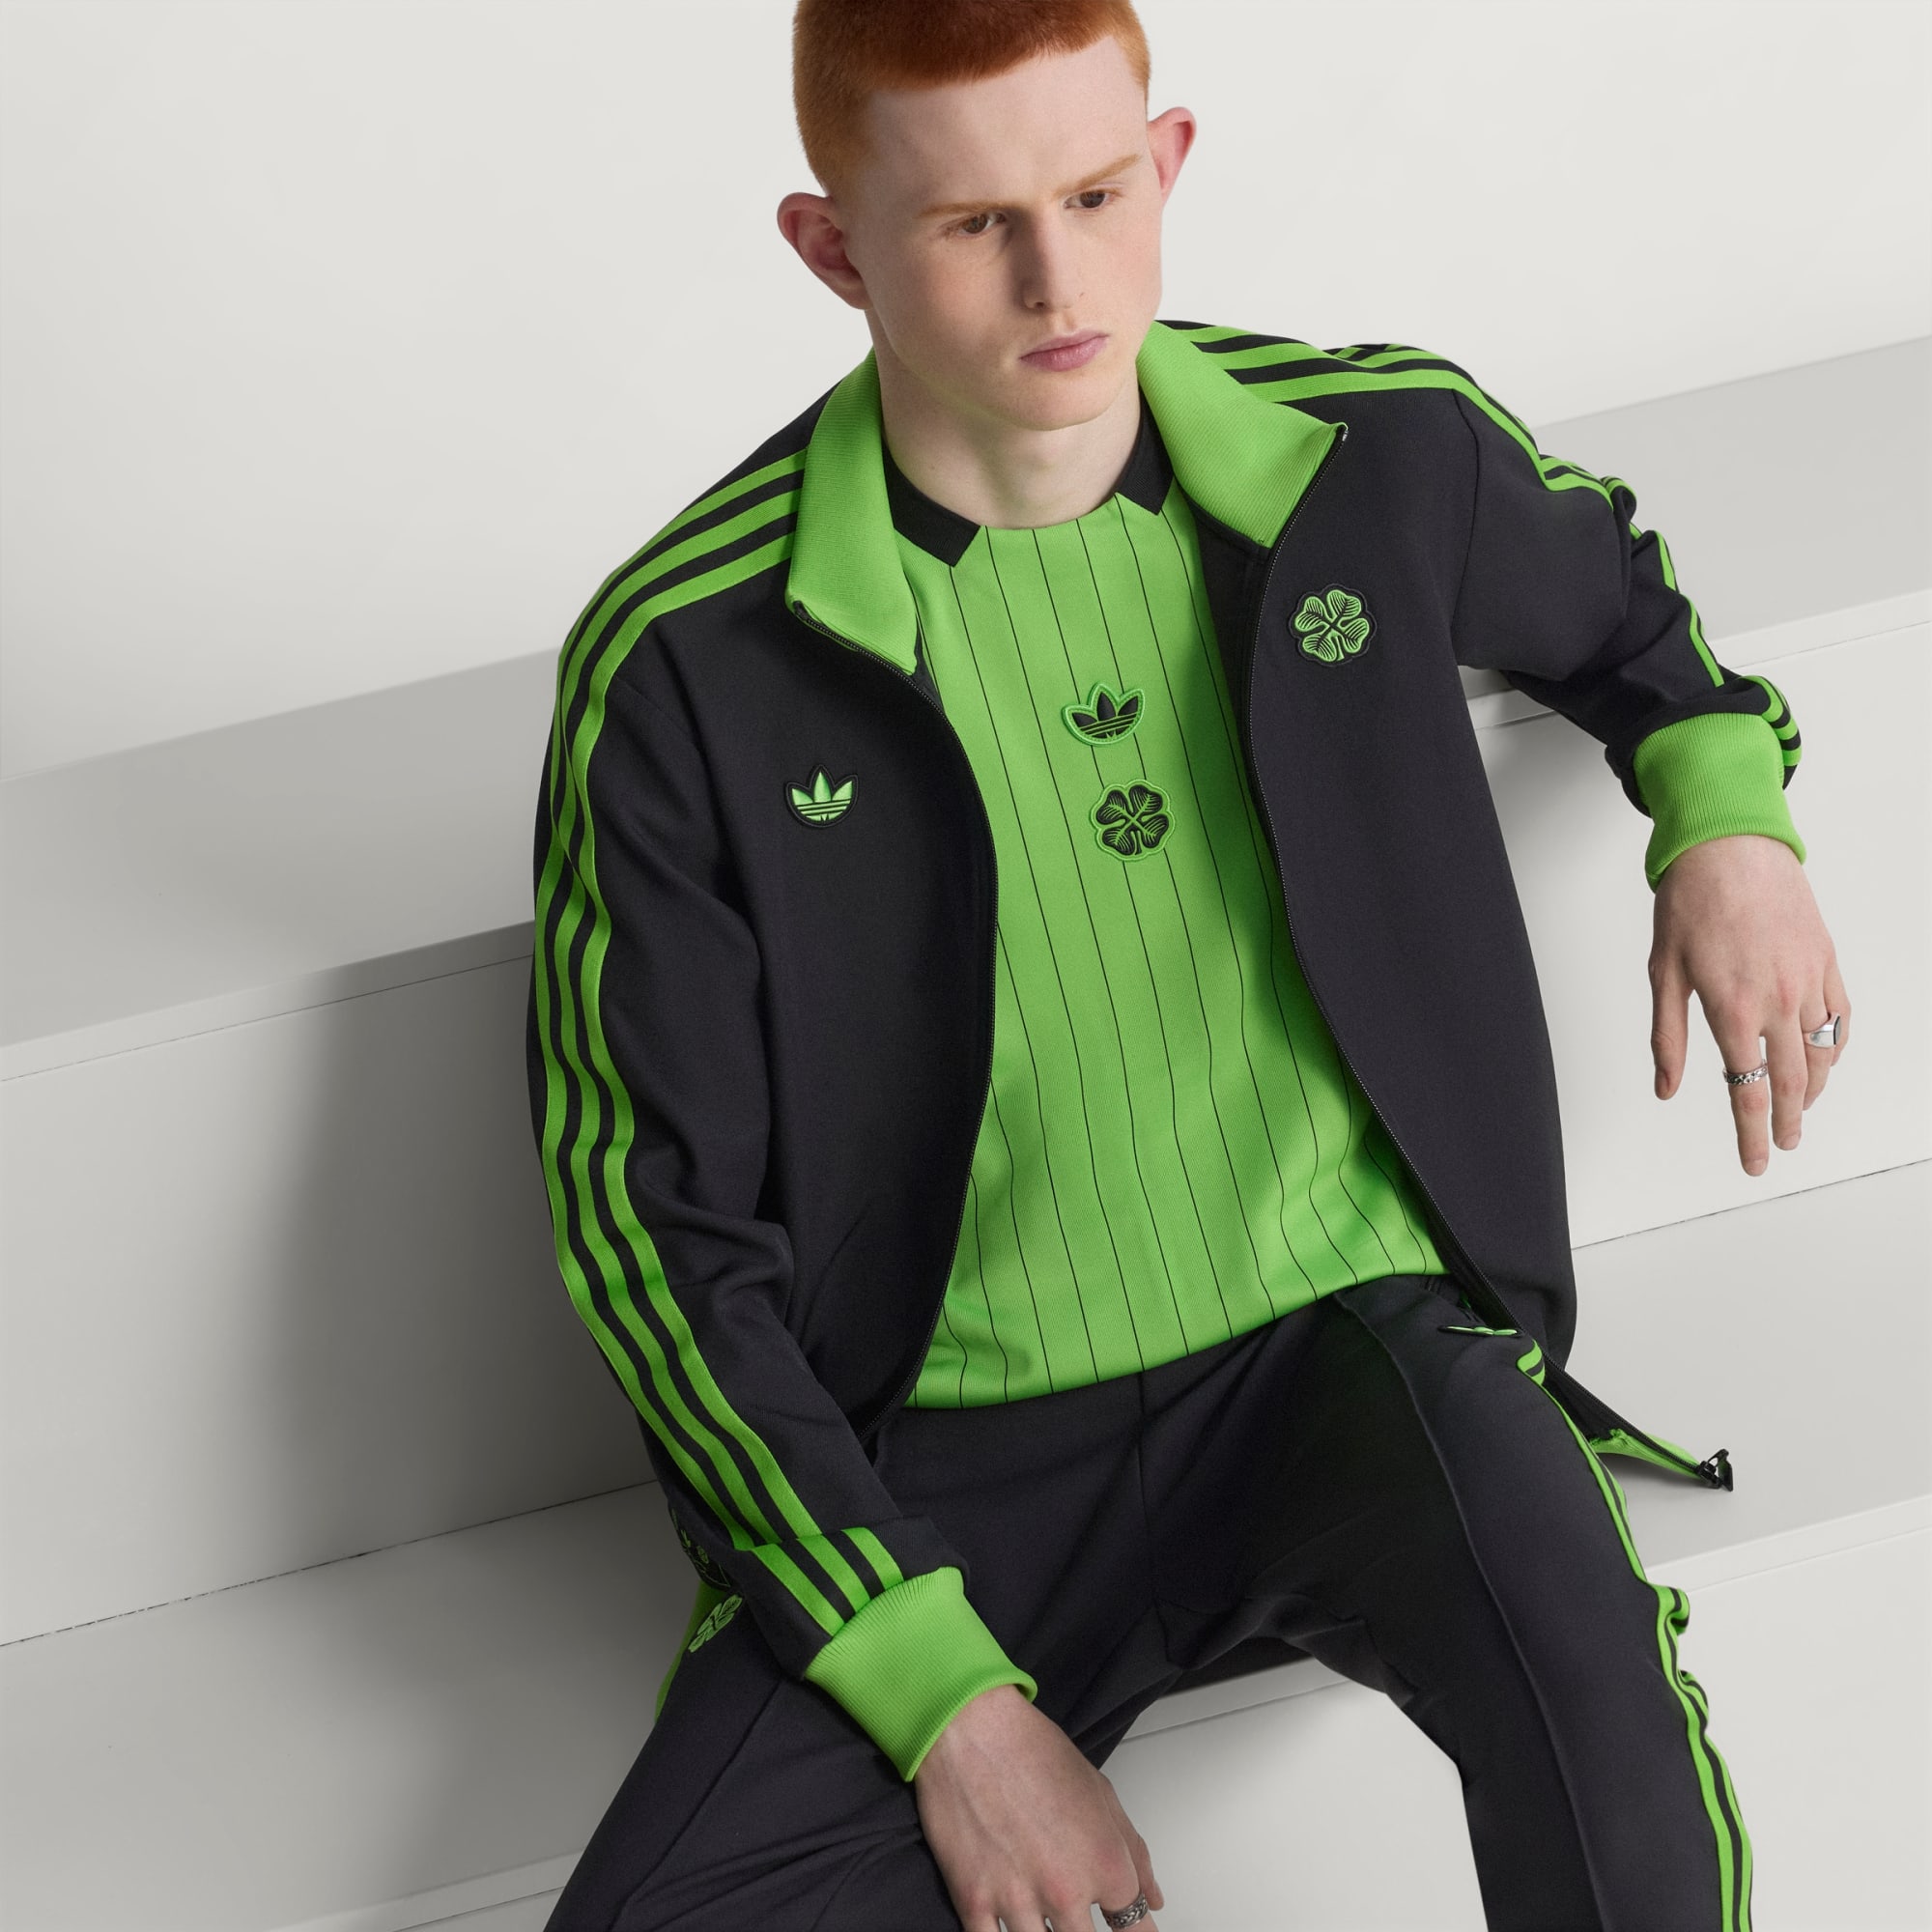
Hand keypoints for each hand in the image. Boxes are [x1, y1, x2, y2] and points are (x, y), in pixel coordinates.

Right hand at [913, 1683, 1164, 1930]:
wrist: (972, 1729)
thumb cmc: (1034, 1751)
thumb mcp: (1102, 1794)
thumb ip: (1135, 1854)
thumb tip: (1153, 1899)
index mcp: (1105, 1864)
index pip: (1136, 1928)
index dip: (1134, 1931)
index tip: (1125, 1925)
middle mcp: (1066, 1890)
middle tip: (1074, 1911)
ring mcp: (1017, 1900)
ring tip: (1041, 1913)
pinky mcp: (972, 1900)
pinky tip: (1008, 1925)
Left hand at [1649, 833, 1849, 1174]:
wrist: (1730, 846)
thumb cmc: (1689, 904)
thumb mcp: (1662, 973)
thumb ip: (1666, 1038)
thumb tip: (1665, 1089)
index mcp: (1732, 1009)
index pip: (1748, 1091)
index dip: (1753, 1135)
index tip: (1756, 1162)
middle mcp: (1778, 1001)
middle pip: (1794, 1081)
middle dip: (1790, 1121)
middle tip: (1784, 1145)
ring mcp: (1809, 980)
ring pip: (1824, 1053)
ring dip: (1815, 1089)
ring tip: (1801, 1108)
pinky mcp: (1826, 960)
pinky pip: (1841, 1016)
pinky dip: (1836, 1046)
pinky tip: (1824, 1058)